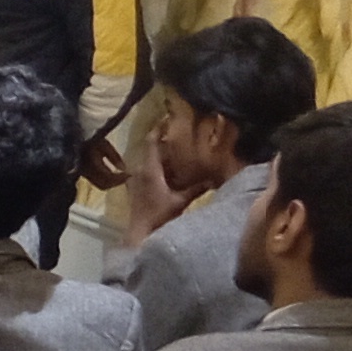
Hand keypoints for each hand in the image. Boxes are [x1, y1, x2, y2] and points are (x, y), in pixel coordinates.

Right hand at [80, 131, 132, 192]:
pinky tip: (113, 174)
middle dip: (117, 183)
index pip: (108, 177)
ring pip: (101, 185)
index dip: (120, 178)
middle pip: (104, 185)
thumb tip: (124, 168)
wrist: (73, 139)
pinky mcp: (84, 175)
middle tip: (127, 177)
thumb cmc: (90, 139)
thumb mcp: (104, 144)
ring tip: (122, 176)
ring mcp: (84, 175)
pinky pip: (97, 183)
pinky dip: (107, 181)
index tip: (130, 174)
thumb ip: (114, 156)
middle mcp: (87, 172)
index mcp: (92, 164)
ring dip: (112, 183)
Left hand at [111, 121, 188, 235]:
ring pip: (151, 160)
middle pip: (152, 149)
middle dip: (166, 141)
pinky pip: (149, 170)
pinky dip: (161, 166)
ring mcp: (137, 179)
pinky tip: (173, 168)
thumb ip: (196, 188)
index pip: (152, 142)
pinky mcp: (138, 187)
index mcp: (149, 169)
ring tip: (181, 148)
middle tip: (182, 132)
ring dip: (164, 154)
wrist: (140, 233)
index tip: (168, 117)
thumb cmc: (158, 216)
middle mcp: (140, 170)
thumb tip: (214, 178)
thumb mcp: (180, 201)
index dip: (159, 129)